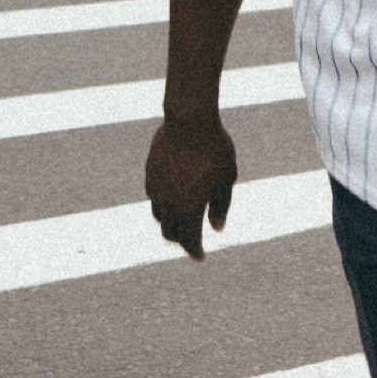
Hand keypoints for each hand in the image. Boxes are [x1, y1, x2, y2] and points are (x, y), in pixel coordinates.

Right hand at [144, 114, 237, 258]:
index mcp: (189, 208)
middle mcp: (168, 202)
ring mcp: (156, 187)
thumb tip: (216, 227)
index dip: (195, 252)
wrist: (190, 120)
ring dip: (170, 222)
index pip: (189, 241)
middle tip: (192, 238)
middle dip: (181, 240)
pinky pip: (153, 195)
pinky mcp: (150, 172)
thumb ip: (221, 206)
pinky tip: (172, 196)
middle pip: (170, 233)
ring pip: (159, 215)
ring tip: (182, 218)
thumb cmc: (215, 149)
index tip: (201, 257)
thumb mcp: (226, 179)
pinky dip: (162, 202)